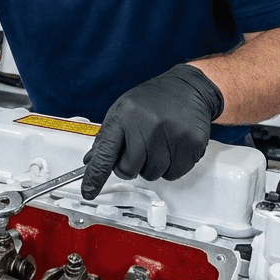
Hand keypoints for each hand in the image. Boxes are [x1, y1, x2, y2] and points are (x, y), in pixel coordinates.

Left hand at [81, 64, 223, 198]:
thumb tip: (91, 161)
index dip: (95, 176)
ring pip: (153, 174)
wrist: (189, 88)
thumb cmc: (153, 99)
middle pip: (130, 169)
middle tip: (139, 149)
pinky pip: (174, 173)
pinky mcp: (191, 144)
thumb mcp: (123, 110)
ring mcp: (172, 135)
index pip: (105, 153)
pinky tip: (172, 146)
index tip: (88, 191)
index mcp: (125, 116)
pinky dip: (171, 166)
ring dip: (153, 166)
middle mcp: (148, 125)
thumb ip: (107, 136)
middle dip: (131, 166)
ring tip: (158, 143)